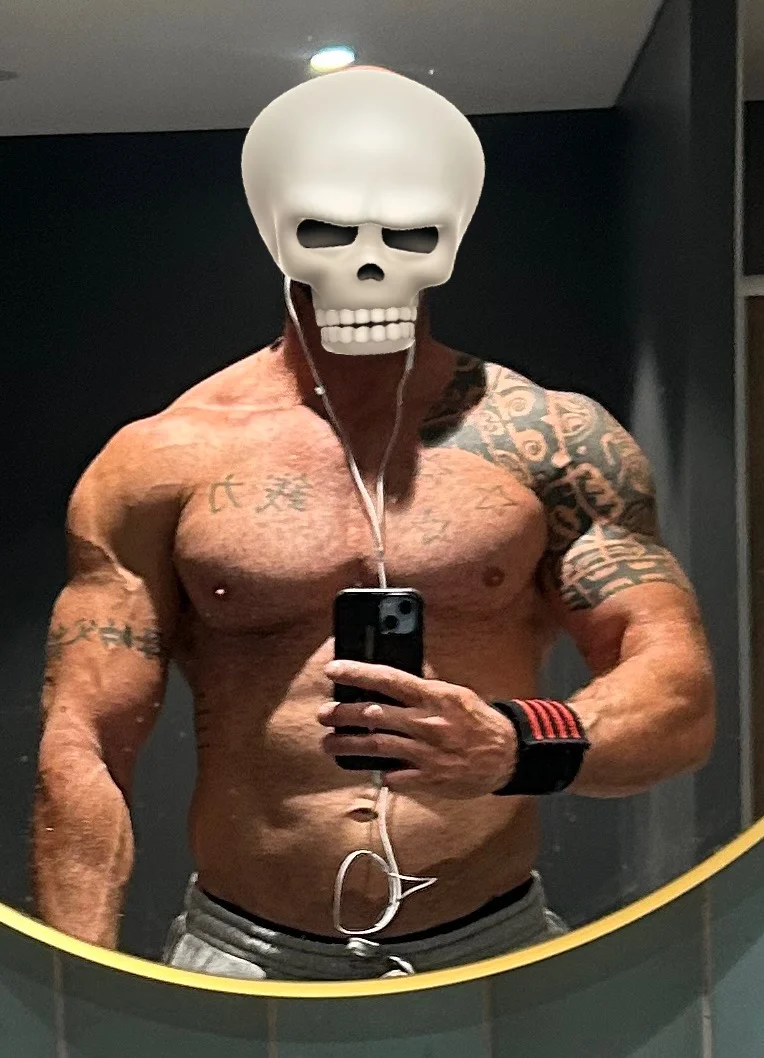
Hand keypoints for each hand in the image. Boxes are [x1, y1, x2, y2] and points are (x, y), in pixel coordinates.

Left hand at [318, 661, 517, 798]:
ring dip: (347, 745)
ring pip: (375, 747)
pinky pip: (393, 776)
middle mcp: (425, 723)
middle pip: (373, 715)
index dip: (357, 673)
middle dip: (343, 713)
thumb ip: (423, 690)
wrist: (506, 755)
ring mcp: (425, 753)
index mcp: (432, 697)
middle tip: (324, 714)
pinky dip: (379, 772)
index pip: (387, 679)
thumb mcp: (454, 694)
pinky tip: (369, 769)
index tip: (333, 670)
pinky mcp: (427, 778)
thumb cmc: (478, 721)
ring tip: (329, 743)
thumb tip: (390, 683)